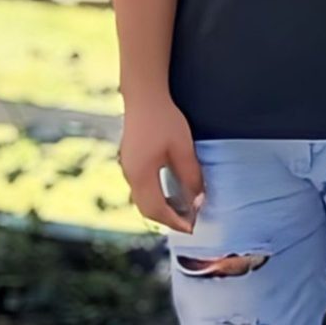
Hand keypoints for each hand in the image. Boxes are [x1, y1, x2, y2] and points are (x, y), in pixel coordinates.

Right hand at [120, 94, 204, 233]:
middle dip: (167, 219)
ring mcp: (127, 167)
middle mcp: (130, 174)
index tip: (192, 228)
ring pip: (142, 199)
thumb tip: (198, 201)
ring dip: (161, 208)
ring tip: (182, 210)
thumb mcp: (183, 149)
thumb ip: (191, 177)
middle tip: (188, 223)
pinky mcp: (130, 160)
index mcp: (142, 174)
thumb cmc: (164, 119)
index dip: (175, 222)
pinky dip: (156, 197)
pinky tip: (170, 192)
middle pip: (147, 209)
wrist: (143, 95)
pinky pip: (141, 188)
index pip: (158, 210)